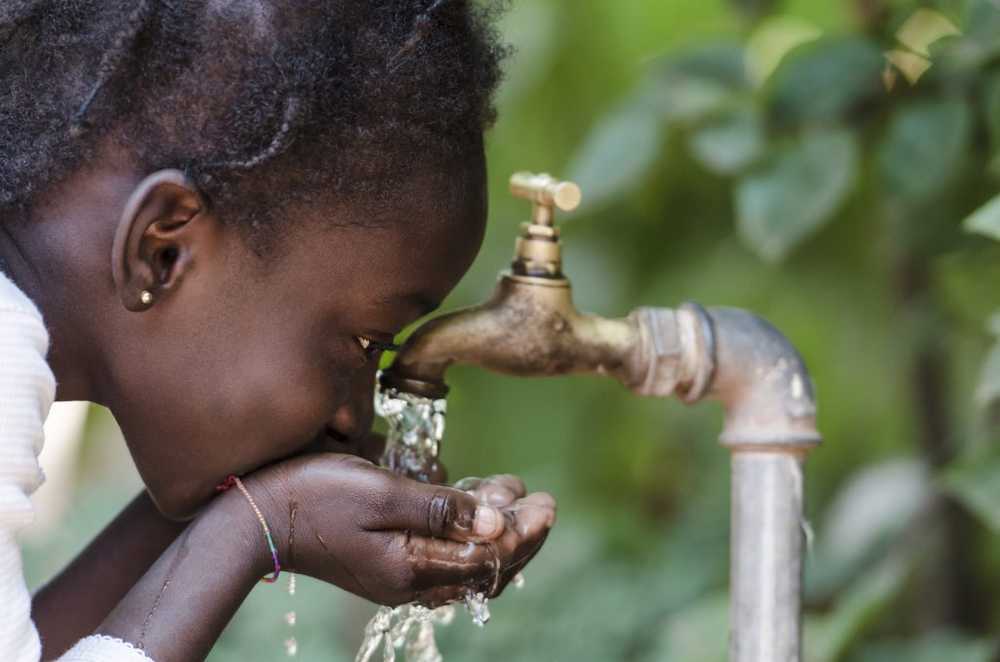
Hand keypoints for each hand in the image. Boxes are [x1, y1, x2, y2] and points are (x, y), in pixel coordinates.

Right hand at [239, 454, 554, 606]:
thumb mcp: (382, 494)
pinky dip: (465, 532)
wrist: (256, 517)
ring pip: (465, 561)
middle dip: (519, 534)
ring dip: (494, 529)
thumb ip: (442, 510)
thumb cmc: (315, 497)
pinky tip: (473, 502)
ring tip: (512, 492)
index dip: (524, 532)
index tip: (547, 502)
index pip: (489, 559)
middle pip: (484, 567)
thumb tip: (500, 523)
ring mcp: (399, 575)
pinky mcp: (387, 562)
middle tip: (542, 500)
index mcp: (414, 569)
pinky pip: (442, 555)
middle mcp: (411, 582)